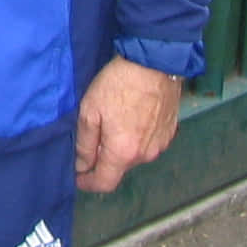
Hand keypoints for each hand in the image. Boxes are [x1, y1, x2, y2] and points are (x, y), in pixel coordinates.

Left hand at [74, 55, 181, 192]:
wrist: (154, 64)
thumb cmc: (118, 84)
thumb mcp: (90, 111)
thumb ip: (85, 144)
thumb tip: (81, 166)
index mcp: (123, 152)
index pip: (105, 182)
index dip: (88, 182)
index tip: (78, 176)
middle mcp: (145, 155)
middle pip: (119, 168)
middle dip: (103, 160)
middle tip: (92, 137)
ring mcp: (160, 145)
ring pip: (134, 155)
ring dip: (121, 147)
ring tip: (112, 121)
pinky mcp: (169, 133)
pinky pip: (147, 143)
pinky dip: (135, 137)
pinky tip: (130, 116)